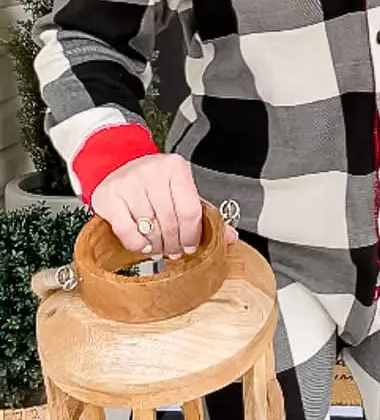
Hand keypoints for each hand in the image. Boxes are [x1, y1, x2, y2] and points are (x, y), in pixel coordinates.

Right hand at [91, 153, 237, 258]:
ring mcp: (129, 183)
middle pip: (170, 222)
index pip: (190, 210)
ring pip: (149, 228)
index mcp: (176, 168)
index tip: (191, 246)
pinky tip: (143, 245)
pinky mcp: (109, 196)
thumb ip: (204, 213)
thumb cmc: (155, 183)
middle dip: (175, 244)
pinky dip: (137, 244)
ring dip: (157, 246)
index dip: (192, 234)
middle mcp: (152, 171)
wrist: (119, 167)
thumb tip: (230, 236)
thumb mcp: (181, 191)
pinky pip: (126, 231)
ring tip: (160, 249)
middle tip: (175, 252)